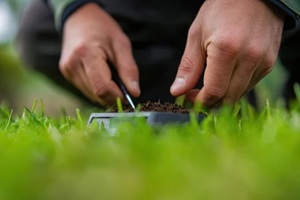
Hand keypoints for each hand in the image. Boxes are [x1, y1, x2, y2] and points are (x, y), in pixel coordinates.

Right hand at [60, 3, 139, 105]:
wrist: (80, 19)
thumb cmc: (103, 29)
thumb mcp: (121, 44)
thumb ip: (128, 70)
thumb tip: (134, 93)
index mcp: (86, 54)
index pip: (102, 88)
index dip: (118, 95)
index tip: (129, 93)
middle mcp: (73, 65)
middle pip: (97, 95)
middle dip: (113, 96)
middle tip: (123, 85)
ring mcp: (68, 71)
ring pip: (92, 96)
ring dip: (106, 93)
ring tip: (111, 75)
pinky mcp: (67, 75)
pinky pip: (87, 91)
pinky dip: (98, 89)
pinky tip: (102, 76)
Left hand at [170, 0, 284, 106]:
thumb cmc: (222, 9)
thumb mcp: (197, 34)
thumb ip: (188, 67)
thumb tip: (177, 91)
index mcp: (227, 49)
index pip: (214, 92)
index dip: (199, 101)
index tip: (189, 96)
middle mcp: (249, 58)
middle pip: (228, 99)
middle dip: (210, 102)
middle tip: (197, 94)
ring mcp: (262, 62)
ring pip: (239, 95)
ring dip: (222, 95)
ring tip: (211, 83)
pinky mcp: (269, 63)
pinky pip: (249, 85)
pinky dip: (235, 87)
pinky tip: (226, 76)